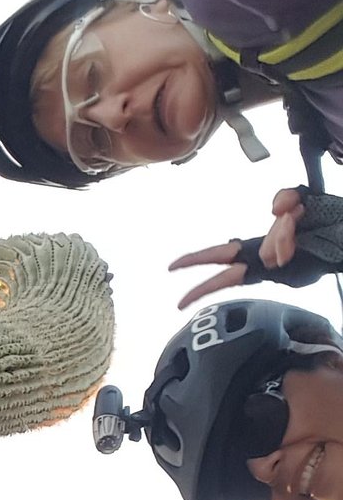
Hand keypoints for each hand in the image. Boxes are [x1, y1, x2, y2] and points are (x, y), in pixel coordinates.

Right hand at [168, 188, 304, 309]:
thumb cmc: (329, 221)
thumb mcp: (305, 199)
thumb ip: (287, 197)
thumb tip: (277, 211)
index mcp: (262, 248)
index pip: (222, 256)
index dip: (196, 260)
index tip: (171, 267)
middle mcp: (267, 263)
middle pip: (228, 275)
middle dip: (205, 285)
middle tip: (180, 302)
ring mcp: (282, 270)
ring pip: (264, 253)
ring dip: (278, 236)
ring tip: (297, 219)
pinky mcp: (298, 272)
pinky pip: (283, 253)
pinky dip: (285, 240)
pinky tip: (295, 227)